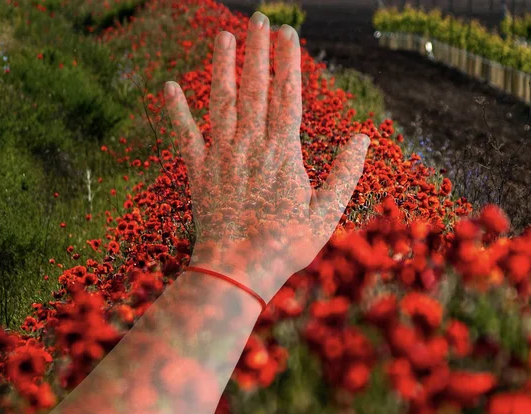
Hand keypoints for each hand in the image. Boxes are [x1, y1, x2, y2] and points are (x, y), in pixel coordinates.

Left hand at [164, 11, 369, 302]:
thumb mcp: (326, 215)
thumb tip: (363, 138)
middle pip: (255, 90)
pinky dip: (175, 112)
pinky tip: (168, 87)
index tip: (288, 34)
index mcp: (284, 153)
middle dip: (258, 52)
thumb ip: (345, 174)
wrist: (237, 270)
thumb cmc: (285, 247)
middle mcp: (251, 146)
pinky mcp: (199, 172)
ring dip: (222, 68)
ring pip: (223, 103)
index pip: (288, 96)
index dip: (288, 63)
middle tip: (259, 18)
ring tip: (224, 36)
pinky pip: (185, 136)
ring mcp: (222, 157)